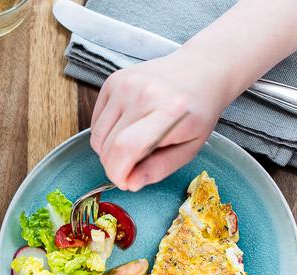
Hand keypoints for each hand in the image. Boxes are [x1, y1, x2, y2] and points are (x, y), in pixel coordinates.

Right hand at [89, 52, 229, 190]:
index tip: (124, 182)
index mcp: (168, 111)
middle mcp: (142, 93)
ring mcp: (124, 84)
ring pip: (97, 136)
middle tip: (132, 166)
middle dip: (114, 165)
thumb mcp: (190, 147)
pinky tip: (126, 127)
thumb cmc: (197, 112)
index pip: (126, 147)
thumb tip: (129, 183)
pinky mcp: (113, 81)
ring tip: (132, 145)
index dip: (118, 172)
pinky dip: (106, 133)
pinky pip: (95, 121)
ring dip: (108, 150)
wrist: (201, 70)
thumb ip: (160, 168)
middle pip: (107, 145)